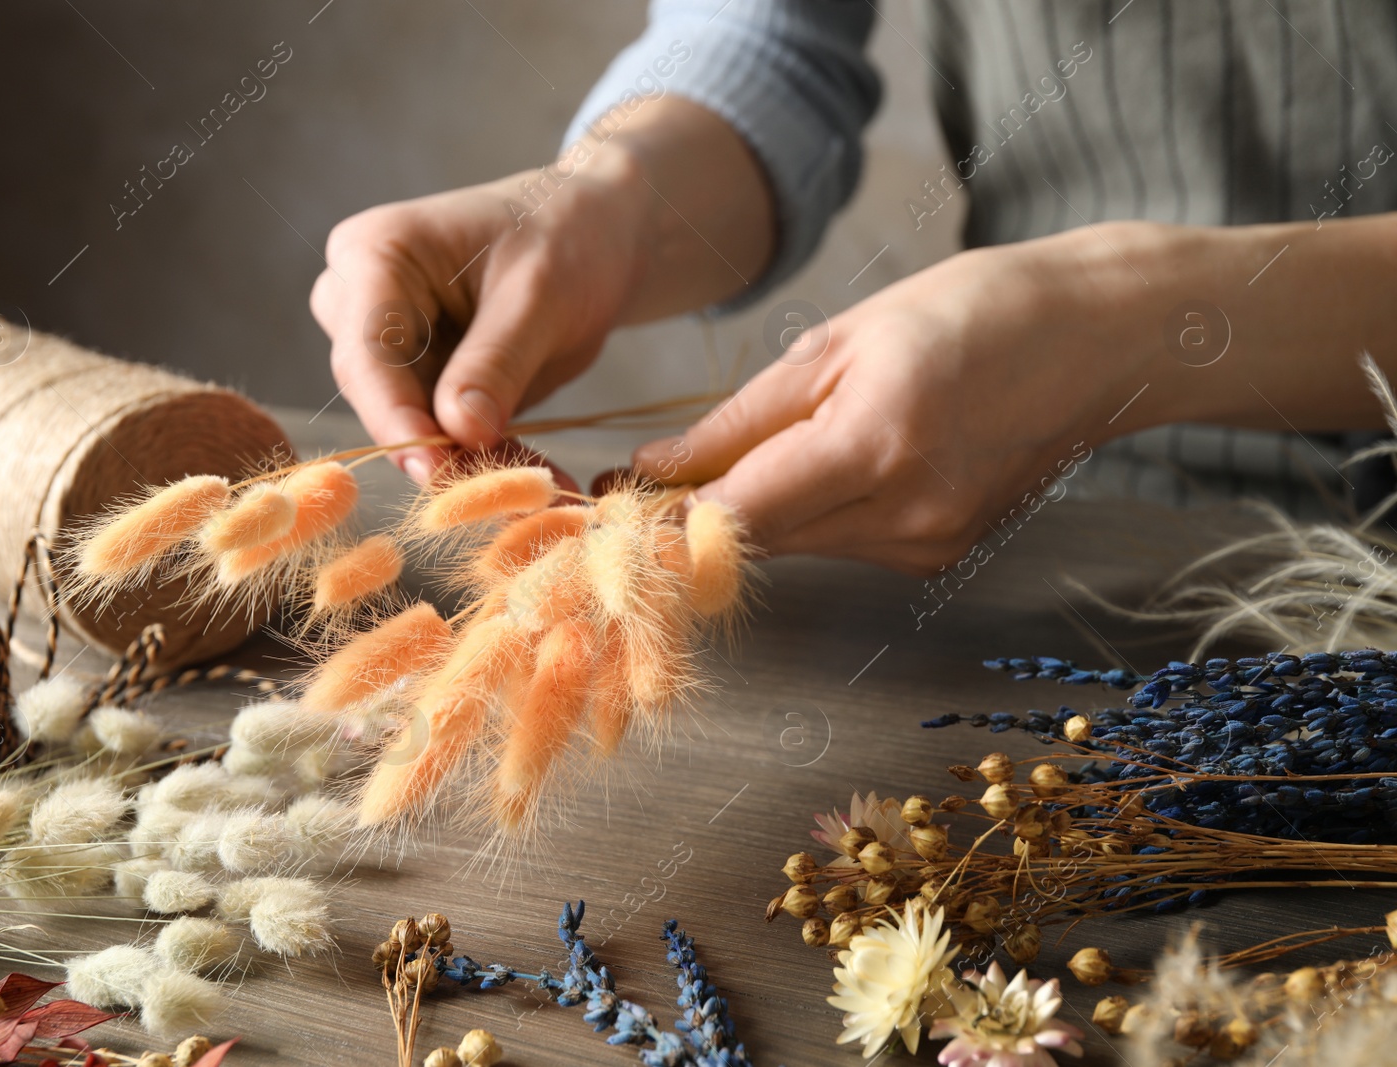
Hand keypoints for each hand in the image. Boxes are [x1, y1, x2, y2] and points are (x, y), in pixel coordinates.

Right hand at [308, 155, 644, 482]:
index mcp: (374, 254)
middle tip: (496, 492)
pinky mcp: (427, 383)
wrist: (598, 235)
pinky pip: (451, 436)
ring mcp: (392, 347)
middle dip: (437, 448)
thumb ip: (496, 362)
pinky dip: (497, 461)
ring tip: (537, 491)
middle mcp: (363, 302)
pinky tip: (545, 484)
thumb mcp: (539, 296)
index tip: (432, 469)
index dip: (394, 417)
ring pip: (415, 426)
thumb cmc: (565, 236)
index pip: (365, 351)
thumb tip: (459, 432)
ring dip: (474, 465)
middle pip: (379, 395)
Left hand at [632, 225, 1161, 573]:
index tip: (612, 503)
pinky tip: (838, 462)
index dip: (663, 518)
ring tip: (762, 447)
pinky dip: (816, 512)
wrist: (1095, 340)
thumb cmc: (967, 311)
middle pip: (757, 539)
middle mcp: (904, 515)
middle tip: (651, 477)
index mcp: (873, 445)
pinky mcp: (940, 556)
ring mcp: (928, 545)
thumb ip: (740, 420)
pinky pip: (843, 544)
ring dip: (759, 509)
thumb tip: (653, 470)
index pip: (733, 515)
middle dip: (698, 512)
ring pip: (796, 545)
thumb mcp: (838, 341)